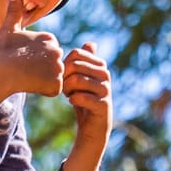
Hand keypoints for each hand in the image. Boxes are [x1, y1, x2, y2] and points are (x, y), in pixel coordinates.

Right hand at [0, 0, 63, 101]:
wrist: (0, 73)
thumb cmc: (3, 52)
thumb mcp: (8, 29)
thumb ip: (14, 11)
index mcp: (49, 38)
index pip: (47, 52)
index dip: (35, 58)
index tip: (23, 59)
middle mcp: (58, 50)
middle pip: (52, 64)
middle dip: (41, 69)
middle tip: (25, 69)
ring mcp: (58, 67)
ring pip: (53, 76)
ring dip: (43, 79)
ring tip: (28, 77)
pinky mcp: (57, 83)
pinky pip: (54, 89)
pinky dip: (45, 90)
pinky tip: (32, 85)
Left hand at [60, 42, 112, 170]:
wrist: (92, 127)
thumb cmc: (84, 100)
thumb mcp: (80, 79)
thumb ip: (83, 61)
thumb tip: (90, 43)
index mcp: (100, 65)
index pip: (76, 53)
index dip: (65, 63)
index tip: (64, 75)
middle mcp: (105, 75)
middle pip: (75, 66)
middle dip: (64, 76)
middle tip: (65, 88)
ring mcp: (106, 90)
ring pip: (78, 80)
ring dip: (67, 88)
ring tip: (69, 94)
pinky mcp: (103, 105)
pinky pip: (82, 97)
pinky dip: (73, 99)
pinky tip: (73, 102)